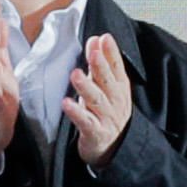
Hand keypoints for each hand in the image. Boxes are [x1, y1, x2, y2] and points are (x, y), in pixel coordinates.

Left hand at [66, 33, 132, 164]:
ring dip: (86, 87)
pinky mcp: (95, 133)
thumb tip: (96, 39)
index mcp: (119, 89)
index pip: (117, 68)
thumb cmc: (107, 114)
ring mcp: (106, 118)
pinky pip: (85, 122)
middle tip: (93, 52)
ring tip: (75, 74)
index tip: (104, 38)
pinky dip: (76, 113)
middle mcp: (115, 102)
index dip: (112, 53)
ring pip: (96, 100)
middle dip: (101, 66)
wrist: (114, 149)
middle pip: (108, 82)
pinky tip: (66, 103)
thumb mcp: (108, 88)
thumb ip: (101, 65)